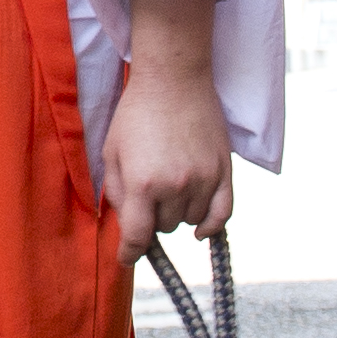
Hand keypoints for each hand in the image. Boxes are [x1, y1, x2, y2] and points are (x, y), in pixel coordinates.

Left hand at [104, 0, 235, 263]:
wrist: (174, 79)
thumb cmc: (135, 114)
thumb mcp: (112, 153)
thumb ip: (117, 193)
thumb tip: (127, 227)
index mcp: (143, 183)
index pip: (137, 236)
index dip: (129, 252)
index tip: (126, 258)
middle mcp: (175, 186)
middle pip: (163, 227)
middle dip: (151, 216)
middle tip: (147, 191)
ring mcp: (204, 179)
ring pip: (189, 221)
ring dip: (177, 213)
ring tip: (169, 185)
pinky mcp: (224, 171)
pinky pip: (223, 214)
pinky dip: (211, 227)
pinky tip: (200, 230)